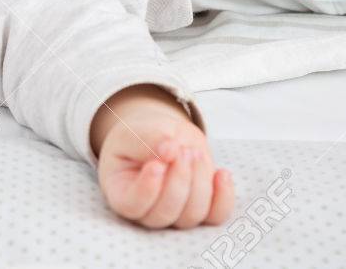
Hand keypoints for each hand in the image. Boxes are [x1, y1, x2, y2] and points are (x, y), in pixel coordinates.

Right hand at [92, 86, 233, 228]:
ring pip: (191, 215)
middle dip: (178, 181)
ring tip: (195, 153)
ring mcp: (175, 214)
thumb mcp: (136, 131)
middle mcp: (147, 211)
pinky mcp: (201, 209)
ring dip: (199, 182)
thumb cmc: (140, 137)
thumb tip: (169, 150)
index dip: (146, 189)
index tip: (157, 164)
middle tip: (182, 150)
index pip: (132, 205)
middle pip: (164, 213)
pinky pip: (216, 216)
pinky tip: (222, 174)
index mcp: (122, 193)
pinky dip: (223, 197)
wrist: (162, 137)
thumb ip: (148, 139)